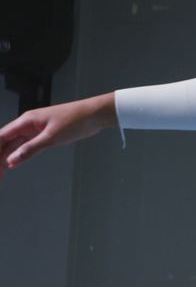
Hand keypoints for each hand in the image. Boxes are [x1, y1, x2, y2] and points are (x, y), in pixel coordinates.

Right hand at [0, 93, 115, 181]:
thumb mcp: (52, 137)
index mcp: (26, 121)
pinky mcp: (45, 134)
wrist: (95, 114)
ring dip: (7, 157)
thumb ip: (31, 149)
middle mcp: (28, 124)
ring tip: (1, 172)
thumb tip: (12, 160)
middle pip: (6, 142)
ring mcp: (36, 129)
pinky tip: (14, 163)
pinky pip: (27, 145)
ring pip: (15, 144)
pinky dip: (20, 154)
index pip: (1, 137)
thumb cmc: (76, 120)